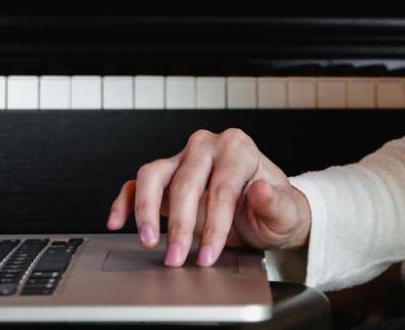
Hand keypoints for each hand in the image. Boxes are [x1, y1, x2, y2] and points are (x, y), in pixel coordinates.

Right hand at [106, 127, 310, 266]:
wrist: (266, 212)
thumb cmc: (274, 210)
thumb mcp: (286, 212)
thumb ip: (276, 202)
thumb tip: (260, 190)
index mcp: (238, 149)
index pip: (221, 188)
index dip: (213, 224)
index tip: (208, 253)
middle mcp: (207, 147)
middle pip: (186, 182)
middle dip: (180, 225)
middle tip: (177, 258)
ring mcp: (182, 158)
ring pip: (154, 174)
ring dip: (146, 209)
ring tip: (148, 239)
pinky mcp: (166, 175)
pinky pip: (138, 183)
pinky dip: (126, 201)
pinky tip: (117, 220)